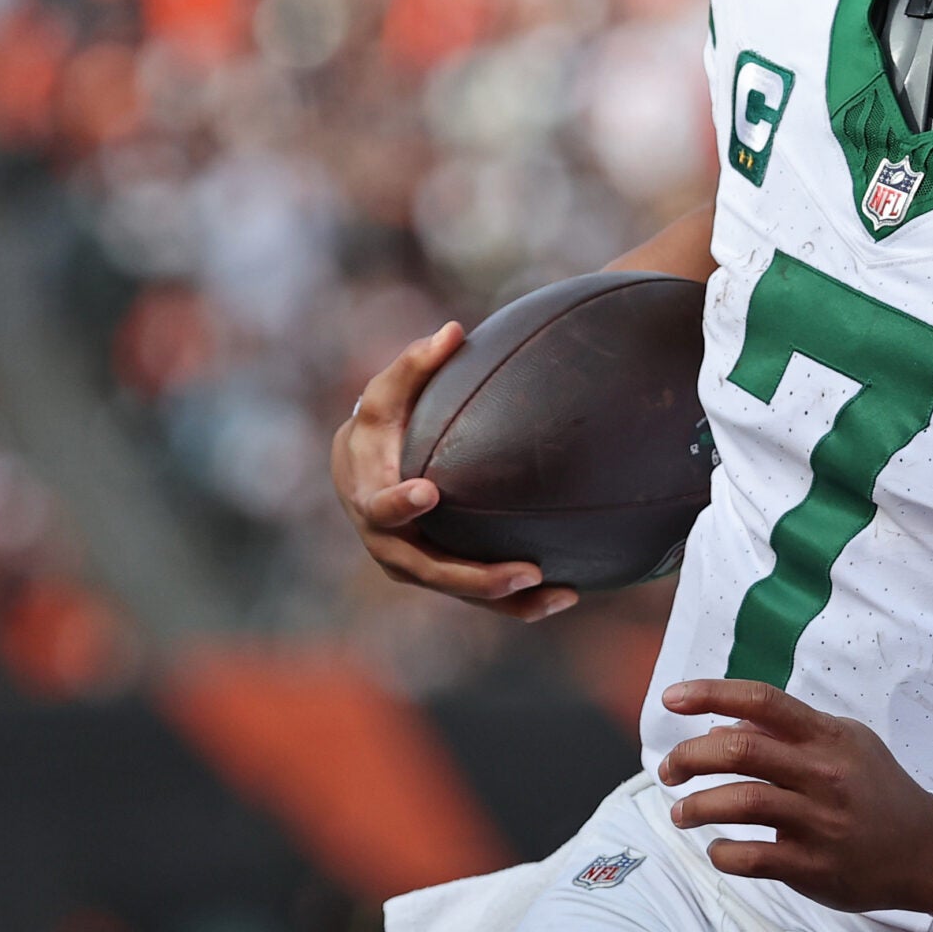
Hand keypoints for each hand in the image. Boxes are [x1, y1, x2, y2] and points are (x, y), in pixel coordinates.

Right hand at [330, 322, 577, 620]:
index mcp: (370, 500)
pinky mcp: (445, 575)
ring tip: (561, 593)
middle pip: (431, 570)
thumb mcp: (386, 394)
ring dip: (509, 600)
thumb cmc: (380, 426)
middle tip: (525, 570)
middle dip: (477, 576)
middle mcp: (392, 545)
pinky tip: (569, 593)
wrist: (363, 472)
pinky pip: (482, 596)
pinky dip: (519, 601)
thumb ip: (414, 364)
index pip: (382, 508)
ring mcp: (419, 566)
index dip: (401, 504)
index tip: (429, 491)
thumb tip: (452, 330)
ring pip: (462, 593)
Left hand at [656, 680, 932, 914]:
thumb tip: (725, 723)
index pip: (762, 700)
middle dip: (689, 756)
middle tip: (668, 769)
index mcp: (826, 736)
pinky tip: (717, 848)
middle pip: (740, 749)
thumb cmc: (877, 790)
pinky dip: (723, 852)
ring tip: (681, 813)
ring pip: (741, 802)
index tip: (672, 698)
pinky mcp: (814, 866)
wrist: (926, 849)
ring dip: (696, 806)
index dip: (711, 693)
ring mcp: (819, 820)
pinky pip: (753, 857)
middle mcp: (822, 772)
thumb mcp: (844, 743)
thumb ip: (789, 731)